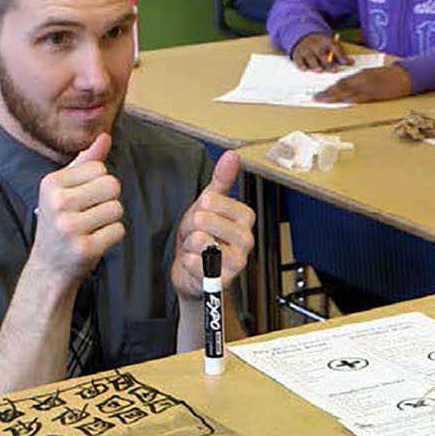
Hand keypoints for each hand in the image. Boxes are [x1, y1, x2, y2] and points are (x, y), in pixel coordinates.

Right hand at [30, 134, 124, 282]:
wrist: (48, 267)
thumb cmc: (61, 222)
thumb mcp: (65, 189)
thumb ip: (86, 162)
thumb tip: (104, 137)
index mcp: (51, 183)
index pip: (100, 168)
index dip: (99, 183)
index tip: (82, 199)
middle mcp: (57, 203)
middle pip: (112, 185)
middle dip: (108, 200)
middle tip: (90, 215)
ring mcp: (69, 227)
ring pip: (117, 208)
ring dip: (110, 220)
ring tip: (90, 228)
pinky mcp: (84, 248)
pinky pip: (118, 230)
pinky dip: (112, 236)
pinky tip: (94, 241)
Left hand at [171, 152, 255, 300]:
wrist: (193, 273)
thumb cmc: (202, 237)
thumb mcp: (208, 205)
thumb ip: (221, 180)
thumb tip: (232, 155)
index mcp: (245, 217)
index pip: (211, 201)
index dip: (198, 209)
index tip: (203, 217)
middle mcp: (247, 238)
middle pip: (203, 220)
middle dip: (190, 228)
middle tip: (197, 235)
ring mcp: (238, 260)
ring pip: (199, 240)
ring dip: (189, 246)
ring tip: (197, 250)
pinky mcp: (224, 280)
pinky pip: (194, 262)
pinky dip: (187, 263)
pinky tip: (195, 265)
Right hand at [289, 33, 348, 71]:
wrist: (304, 36)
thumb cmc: (321, 45)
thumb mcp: (331, 45)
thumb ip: (341, 55)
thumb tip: (352, 62)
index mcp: (325, 41)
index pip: (334, 47)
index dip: (340, 55)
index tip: (345, 62)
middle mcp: (315, 45)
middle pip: (322, 54)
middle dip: (328, 63)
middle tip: (334, 70)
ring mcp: (305, 50)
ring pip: (310, 58)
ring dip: (314, 64)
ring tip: (319, 70)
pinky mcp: (297, 54)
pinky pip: (298, 61)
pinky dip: (301, 65)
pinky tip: (305, 69)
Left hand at [315, 65, 412, 102]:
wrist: (405, 76)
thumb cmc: (389, 76)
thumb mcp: (372, 75)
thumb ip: (360, 80)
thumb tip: (346, 88)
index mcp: (361, 74)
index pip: (342, 81)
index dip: (329, 88)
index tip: (319, 93)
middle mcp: (362, 79)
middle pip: (341, 86)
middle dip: (328, 93)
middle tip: (316, 98)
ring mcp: (369, 86)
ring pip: (348, 92)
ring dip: (335, 97)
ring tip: (324, 101)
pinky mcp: (376, 94)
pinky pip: (361, 97)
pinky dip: (350, 100)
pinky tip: (343, 102)